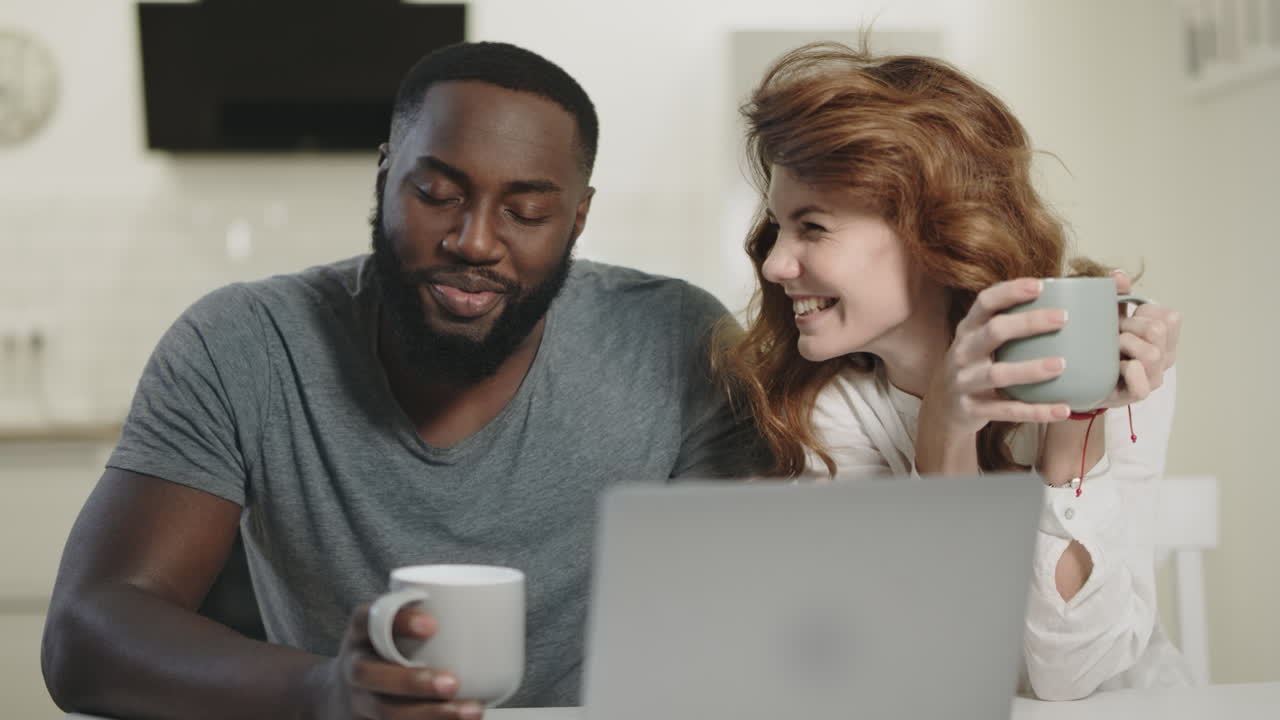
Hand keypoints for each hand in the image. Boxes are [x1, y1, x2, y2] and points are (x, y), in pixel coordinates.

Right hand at [305, 604, 483, 719]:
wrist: (336, 693)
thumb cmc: (384, 649)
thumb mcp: (391, 626)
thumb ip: (426, 615)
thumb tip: (498, 607)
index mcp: (360, 632)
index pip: (370, 618)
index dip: (399, 621)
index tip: (432, 625)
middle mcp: (354, 664)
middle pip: (371, 674)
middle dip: (412, 681)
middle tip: (452, 683)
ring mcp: (358, 698)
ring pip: (385, 711)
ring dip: (429, 714)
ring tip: (471, 711)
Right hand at [922, 278, 1071, 440]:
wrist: (944, 408)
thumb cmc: (975, 366)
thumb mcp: (980, 342)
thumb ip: (1007, 326)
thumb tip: (1061, 305)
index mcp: (967, 330)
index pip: (984, 302)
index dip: (1010, 292)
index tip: (1039, 285)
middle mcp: (963, 352)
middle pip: (994, 331)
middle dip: (1028, 322)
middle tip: (1063, 317)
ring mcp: (964, 382)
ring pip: (998, 374)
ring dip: (1030, 369)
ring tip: (1061, 364)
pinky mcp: (971, 409)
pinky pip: (1006, 410)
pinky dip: (1036, 411)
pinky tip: (1063, 409)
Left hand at [1098, 270, 1180, 407]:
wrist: (1079, 378)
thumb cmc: (1099, 344)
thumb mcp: (1108, 314)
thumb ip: (1116, 293)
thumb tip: (1119, 276)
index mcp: (1164, 336)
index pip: (1171, 316)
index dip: (1145, 312)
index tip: (1128, 317)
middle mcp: (1165, 357)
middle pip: (1158, 330)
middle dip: (1130, 326)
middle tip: (1113, 333)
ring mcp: (1154, 377)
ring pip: (1152, 354)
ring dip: (1125, 345)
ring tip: (1111, 349)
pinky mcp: (1138, 394)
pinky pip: (1142, 384)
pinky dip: (1129, 372)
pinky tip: (1116, 366)